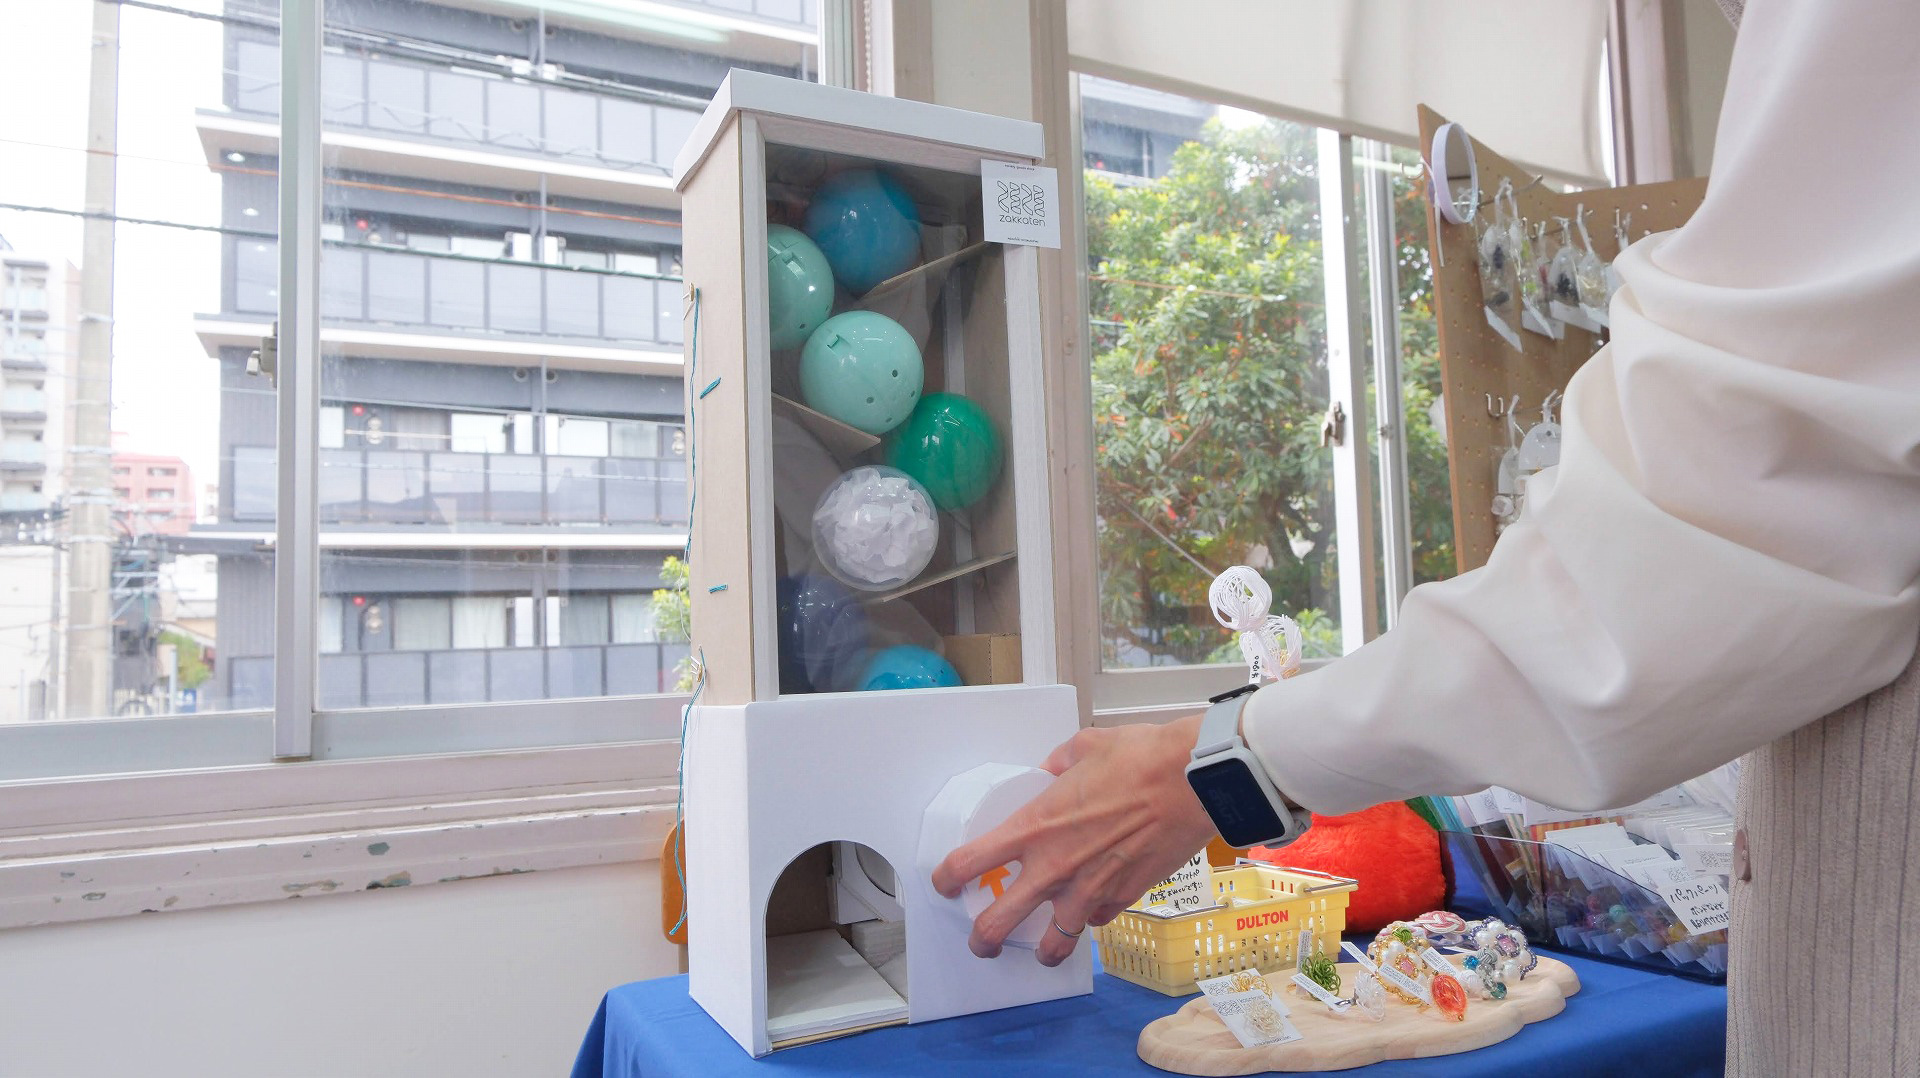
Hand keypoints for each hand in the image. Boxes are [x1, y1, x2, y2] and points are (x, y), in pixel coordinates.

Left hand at [930, 714, 1216, 966]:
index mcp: (1034, 826)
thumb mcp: (1084, 748)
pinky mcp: (1124, 898)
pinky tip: (1093, 912)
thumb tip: (1054, 771)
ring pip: (1053, 943)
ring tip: (1041, 955)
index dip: (947, 878)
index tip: (945, 882)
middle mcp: (1054, 866)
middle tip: (981, 941)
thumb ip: (1059, 764)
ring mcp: (1089, 889)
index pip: (970, 862)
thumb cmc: (1140, 758)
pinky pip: (1098, 921)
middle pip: (997, 922)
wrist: (1192, 782)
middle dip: (982, 938)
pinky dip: (1092, 920)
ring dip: (1043, 952)